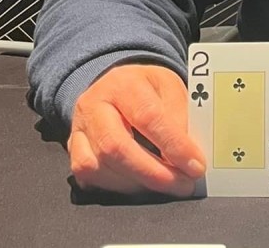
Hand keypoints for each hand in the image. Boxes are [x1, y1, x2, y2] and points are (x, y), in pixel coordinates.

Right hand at [68, 63, 205, 195]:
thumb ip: (181, 115)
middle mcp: (94, 105)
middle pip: (116, 147)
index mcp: (124, 83)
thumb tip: (190, 152)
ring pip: (99, 166)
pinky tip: (139, 184)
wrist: (115, 84)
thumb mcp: (170, 87)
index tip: (196, 165)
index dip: (173, 145)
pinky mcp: (72, 149)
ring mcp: (79, 129)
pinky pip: (88, 175)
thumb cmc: (147, 88)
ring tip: (166, 184)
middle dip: (153, 173)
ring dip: (137, 183)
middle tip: (183, 185)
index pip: (148, 117)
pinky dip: (116, 185)